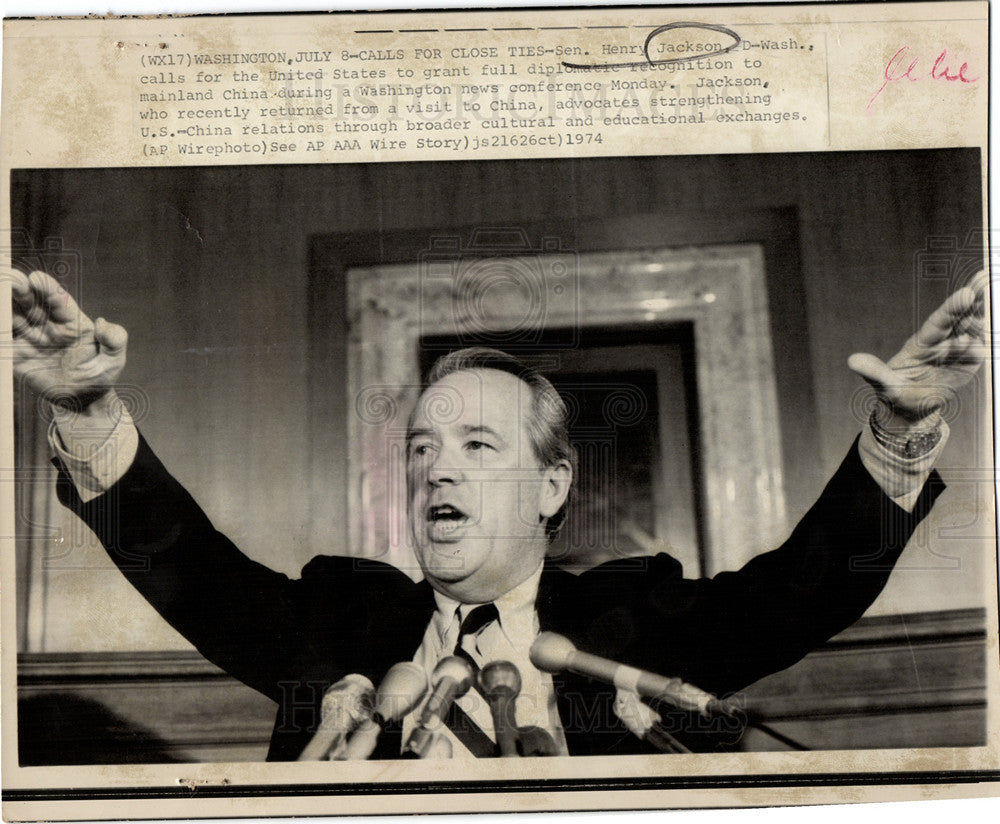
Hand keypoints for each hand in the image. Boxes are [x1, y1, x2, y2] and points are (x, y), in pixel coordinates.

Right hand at [8, 268, 127, 410]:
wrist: (82, 401)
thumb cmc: (100, 376)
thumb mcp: (114, 360)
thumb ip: (115, 340)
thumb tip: (102, 323)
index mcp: (71, 321)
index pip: (58, 300)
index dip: (47, 287)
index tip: (36, 277)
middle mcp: (48, 325)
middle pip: (31, 302)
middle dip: (19, 289)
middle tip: (12, 279)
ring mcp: (30, 338)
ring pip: (12, 315)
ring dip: (3, 304)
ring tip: (0, 292)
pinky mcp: (16, 354)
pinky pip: (4, 338)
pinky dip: (0, 328)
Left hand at [848, 270, 988, 431]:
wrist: (910, 406)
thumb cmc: (894, 391)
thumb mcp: (883, 385)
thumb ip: (873, 372)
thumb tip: (852, 361)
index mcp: (923, 341)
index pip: (940, 321)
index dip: (953, 307)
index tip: (966, 293)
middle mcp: (943, 341)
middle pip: (961, 316)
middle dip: (976, 298)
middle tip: (988, 279)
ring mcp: (959, 350)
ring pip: (975, 328)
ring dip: (986, 315)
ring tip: (994, 298)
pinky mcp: (970, 362)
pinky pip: (982, 348)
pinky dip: (988, 340)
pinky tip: (990, 337)